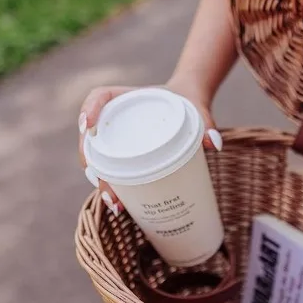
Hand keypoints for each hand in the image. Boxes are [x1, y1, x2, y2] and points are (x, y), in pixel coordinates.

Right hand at [77, 77, 221, 213]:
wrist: (188, 104)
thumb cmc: (188, 102)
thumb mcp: (197, 109)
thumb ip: (206, 123)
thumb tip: (213, 144)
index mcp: (124, 97)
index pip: (99, 97)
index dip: (89, 110)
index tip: (88, 126)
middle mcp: (113, 117)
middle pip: (91, 137)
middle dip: (91, 161)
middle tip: (103, 182)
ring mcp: (116, 137)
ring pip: (98, 158)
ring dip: (100, 180)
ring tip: (114, 201)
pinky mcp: (124, 154)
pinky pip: (111, 169)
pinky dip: (113, 186)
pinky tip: (119, 205)